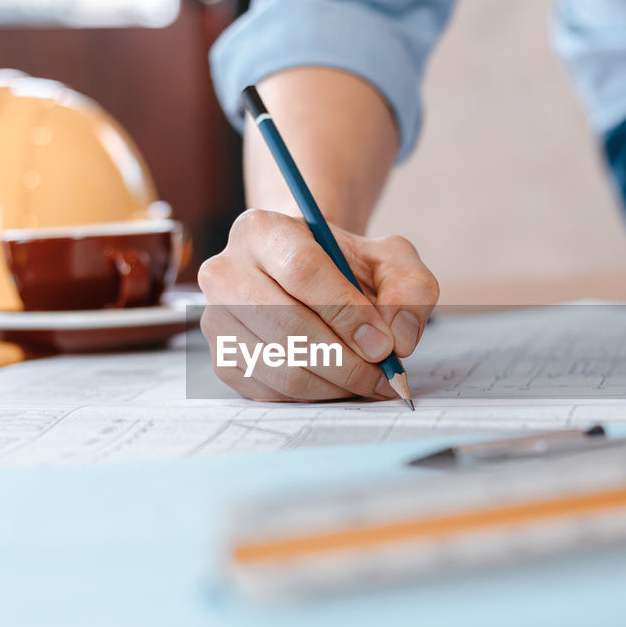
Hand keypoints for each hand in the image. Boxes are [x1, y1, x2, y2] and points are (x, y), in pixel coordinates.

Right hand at [198, 209, 438, 401]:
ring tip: (369, 380)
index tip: (384, 344)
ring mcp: (216, 320)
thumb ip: (409, 287)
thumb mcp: (388, 259)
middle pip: (287, 327)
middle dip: (346, 360)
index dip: (347, 313)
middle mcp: (225, 272)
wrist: (306, 278)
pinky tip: (340, 383)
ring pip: (280, 367)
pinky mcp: (222, 360)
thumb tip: (399, 338)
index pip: (302, 271)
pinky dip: (315, 396)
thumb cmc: (345, 267)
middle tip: (385, 375)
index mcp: (261, 230)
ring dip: (335, 384)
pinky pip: (272, 393)